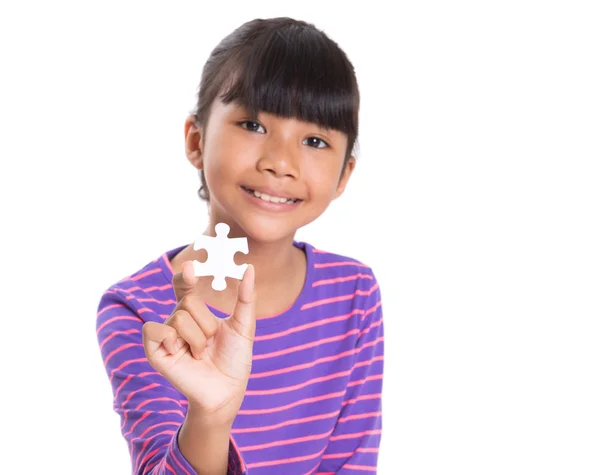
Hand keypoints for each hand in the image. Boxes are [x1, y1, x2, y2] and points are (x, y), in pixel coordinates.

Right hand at [142, 262, 255, 425]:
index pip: (184, 287)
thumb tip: (250, 268)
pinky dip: (172, 340)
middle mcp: (178, 321)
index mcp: (195, 313)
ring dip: (197, 339)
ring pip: (179, 317)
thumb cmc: (235, 360)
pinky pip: (155, 329)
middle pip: (188, 302)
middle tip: (210, 344)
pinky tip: (180, 354)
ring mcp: (166, 337)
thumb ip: (246, 297)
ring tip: (200, 355)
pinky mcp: (155, 352)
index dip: (184, 276)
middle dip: (207, 324)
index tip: (191, 267)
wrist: (228, 391)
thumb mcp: (244, 326)